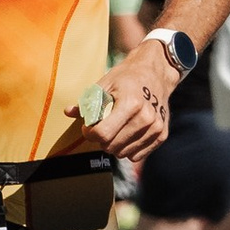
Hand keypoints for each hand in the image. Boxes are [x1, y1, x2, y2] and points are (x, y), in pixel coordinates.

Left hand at [78, 47, 175, 163]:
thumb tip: (68, 112)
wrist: (155, 74)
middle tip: (101, 126)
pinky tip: (127, 134)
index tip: (87, 127)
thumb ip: (87, 101)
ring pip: (123, 153)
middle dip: (101, 139)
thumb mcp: (105, 84)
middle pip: (111, 146)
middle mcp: (146, 117)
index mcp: (130, 103)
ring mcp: (156, 128)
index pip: (102, 133)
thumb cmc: (126, 78)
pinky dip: (128, 148)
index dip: (89, 133)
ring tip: (115, 128)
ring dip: (114, 145)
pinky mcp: (162, 135)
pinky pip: (137, 156)